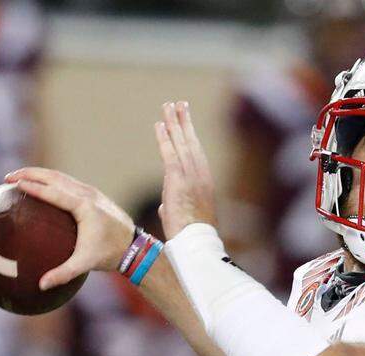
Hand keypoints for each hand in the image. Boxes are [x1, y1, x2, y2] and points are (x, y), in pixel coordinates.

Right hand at [5, 168, 134, 290]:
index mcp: (84, 207)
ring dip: (39, 174)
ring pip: (61, 176)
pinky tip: (39, 187)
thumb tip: (41, 285)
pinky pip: (68, 183)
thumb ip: (63, 273)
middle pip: (54, 177)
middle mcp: (88, 194)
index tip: (14, 184)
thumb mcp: (85, 264)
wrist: (134, 247)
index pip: (53, 192)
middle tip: (8, 177)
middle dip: (30, 173)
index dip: (33, 187)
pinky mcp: (93, 195)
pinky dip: (51, 180)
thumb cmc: (109, 254)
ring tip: (18, 177)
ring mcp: (91, 192)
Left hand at [155, 101, 216, 237]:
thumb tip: (164, 207)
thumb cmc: (192, 236)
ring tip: (169, 105)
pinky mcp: (178, 179)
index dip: (190, 136)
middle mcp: (201, 175)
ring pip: (182, 143)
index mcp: (204, 183)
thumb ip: (173, 207)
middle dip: (184, 122)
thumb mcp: (184, 219)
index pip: (196, 154)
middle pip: (191, 142)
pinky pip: (170, 153)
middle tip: (179, 104)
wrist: (196, 243)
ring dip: (175, 123)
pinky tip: (160, 124)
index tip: (185, 122)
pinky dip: (165, 137)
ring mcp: (191, 176)